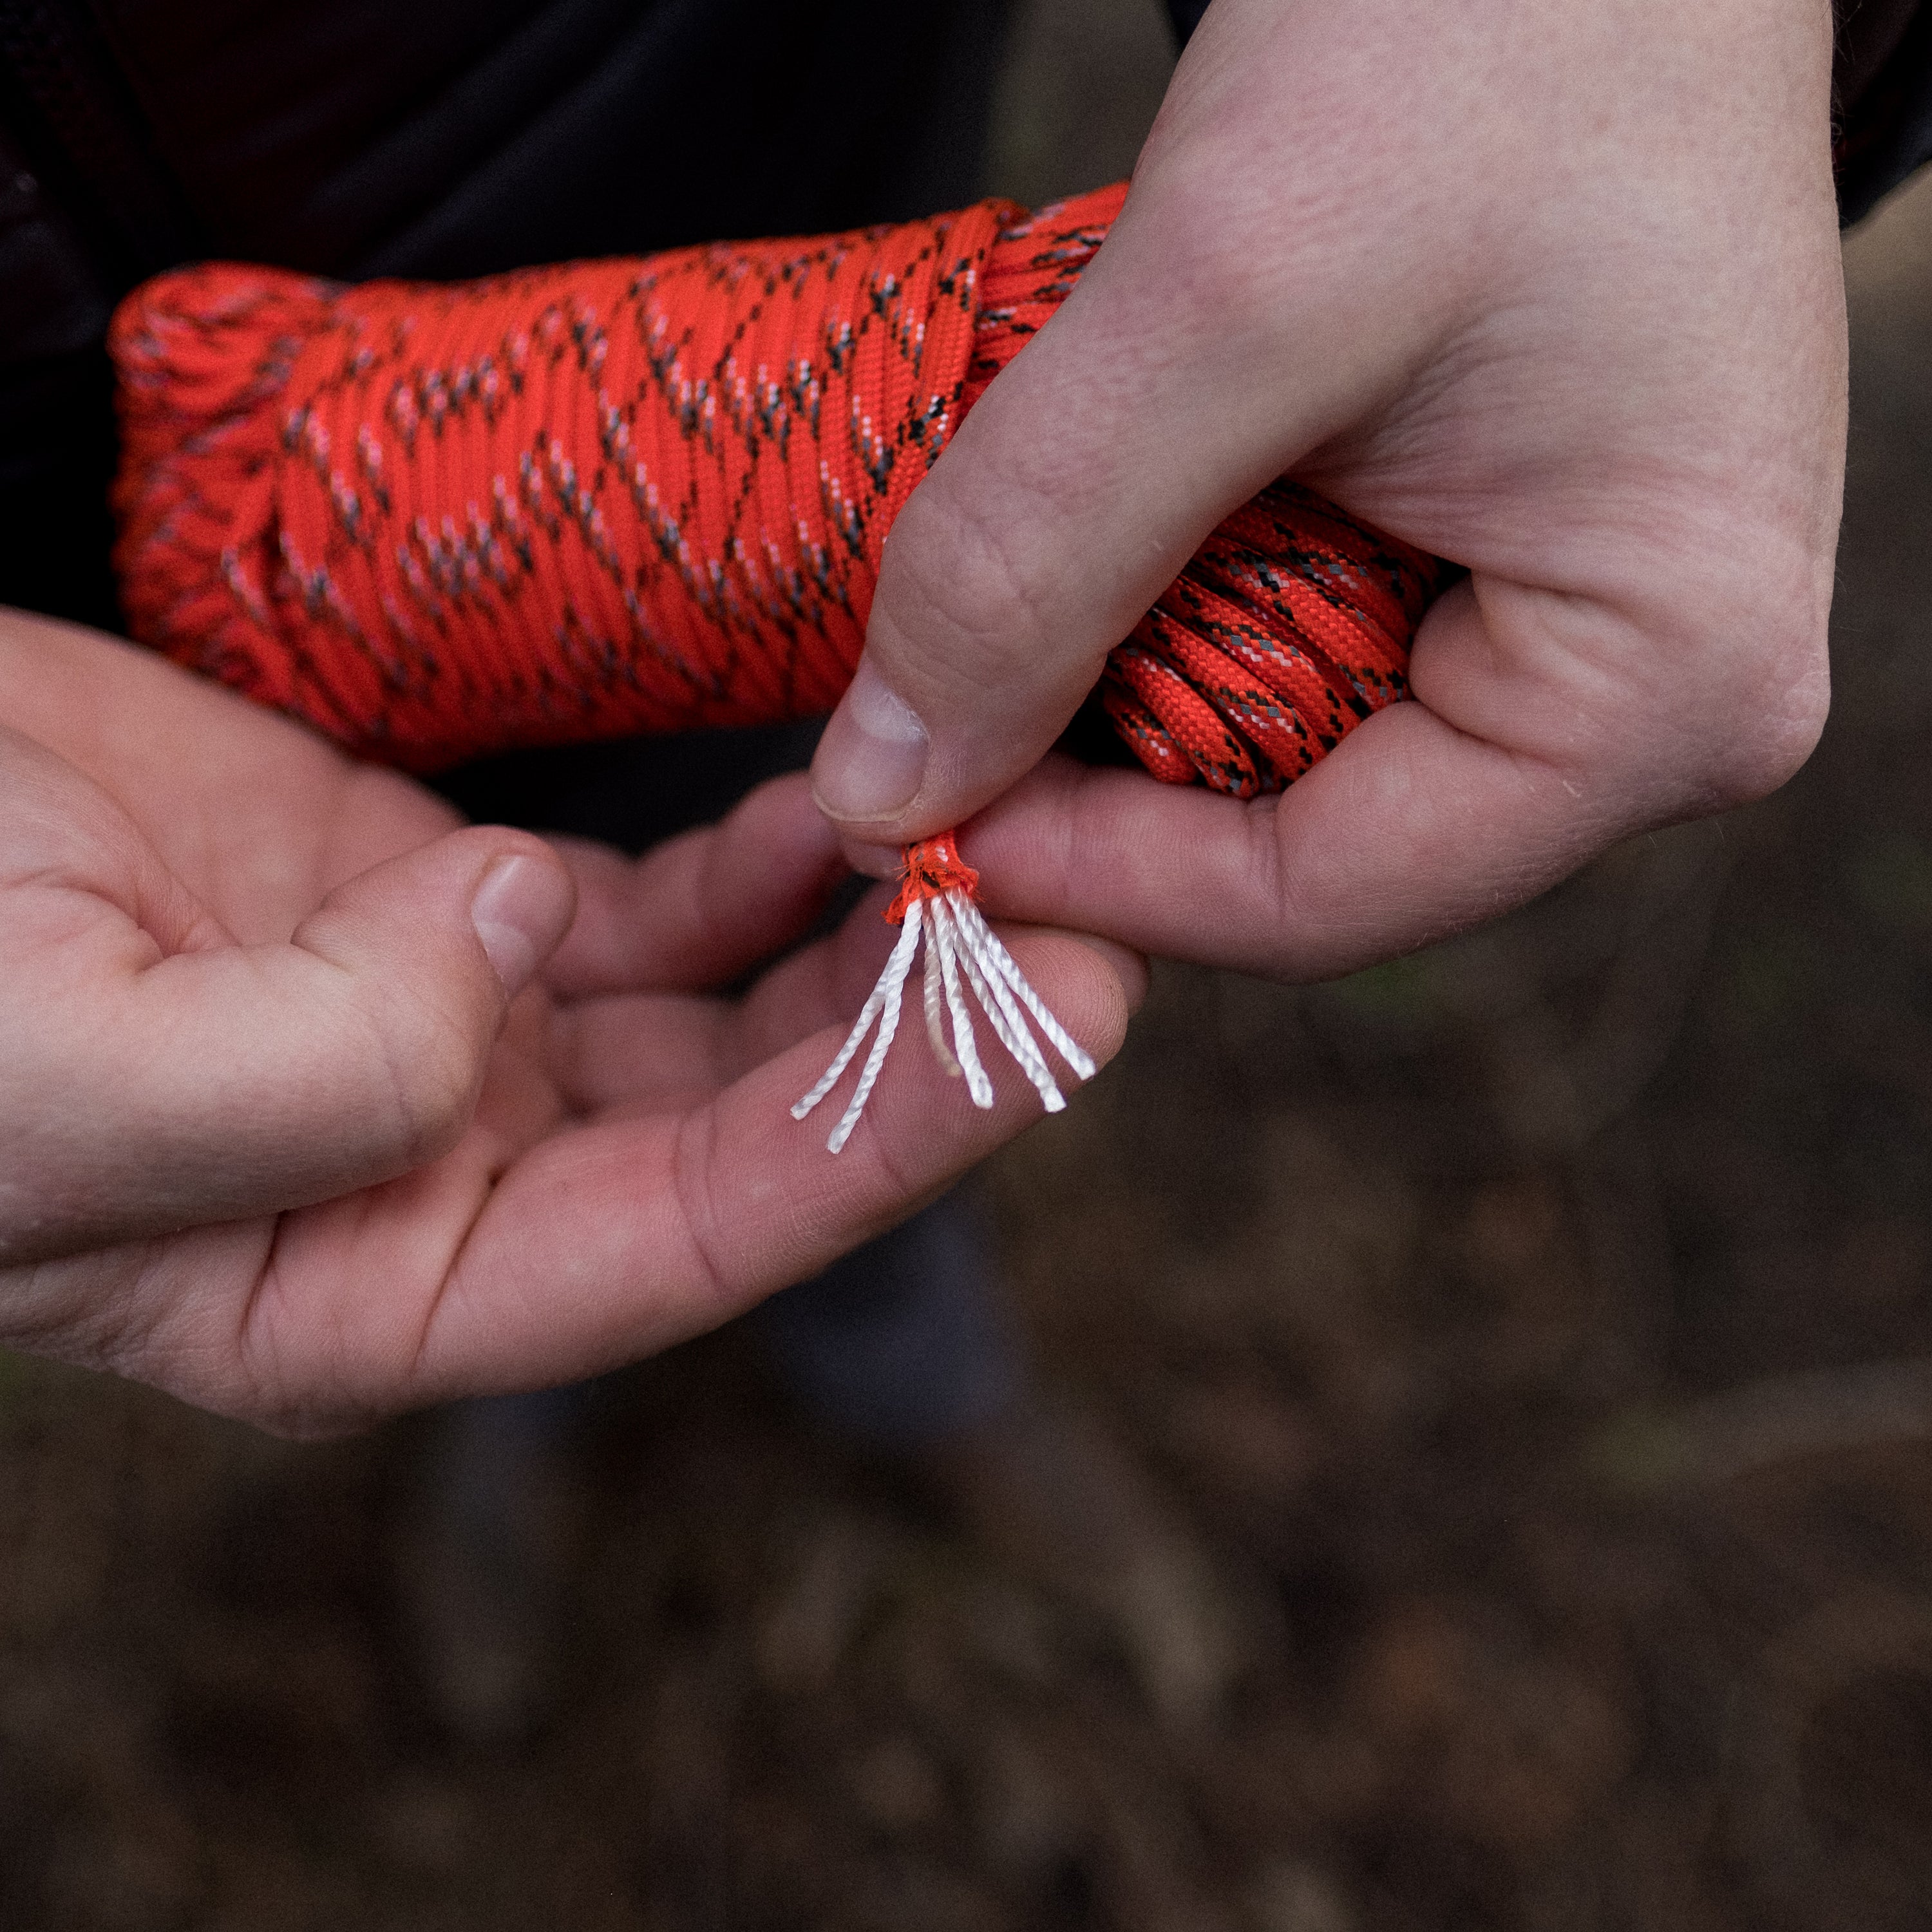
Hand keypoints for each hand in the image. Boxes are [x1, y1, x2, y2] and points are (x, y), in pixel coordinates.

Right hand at [0, 608, 1138, 1433]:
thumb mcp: (56, 1085)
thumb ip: (310, 1078)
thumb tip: (519, 944)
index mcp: (382, 1293)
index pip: (695, 1240)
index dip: (884, 1138)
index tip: (1049, 1023)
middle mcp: (457, 1180)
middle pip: (748, 1128)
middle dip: (923, 1035)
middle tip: (1092, 917)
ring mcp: (471, 1036)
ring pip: (728, 1013)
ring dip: (872, 940)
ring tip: (1013, 843)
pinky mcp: (456, 905)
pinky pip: (662, 901)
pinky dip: (769, 859)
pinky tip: (859, 805)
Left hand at [810, 0, 1844, 976]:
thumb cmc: (1499, 27)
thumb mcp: (1233, 292)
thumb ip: (1036, 556)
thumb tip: (877, 793)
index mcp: (1665, 696)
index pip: (1314, 898)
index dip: (1087, 876)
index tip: (896, 809)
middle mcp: (1652, 712)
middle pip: (1295, 851)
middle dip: (1095, 789)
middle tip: (913, 714)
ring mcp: (1579, 648)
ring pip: (1281, 764)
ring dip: (1118, 700)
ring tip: (997, 600)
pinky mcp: (1509, 578)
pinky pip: (1305, 663)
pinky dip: (1174, 619)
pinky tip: (1100, 544)